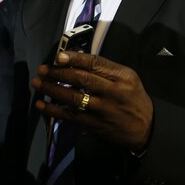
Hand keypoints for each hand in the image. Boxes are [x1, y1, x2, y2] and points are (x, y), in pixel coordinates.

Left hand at [32, 51, 152, 149]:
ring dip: (52, 90)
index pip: (95, 63)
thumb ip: (105, 69)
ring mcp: (104, 110)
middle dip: (59, 73)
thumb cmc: (133, 97)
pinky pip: (72, 116)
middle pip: (82, 79)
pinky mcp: (96, 125)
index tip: (58, 56)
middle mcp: (113, 92)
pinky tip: (41, 104)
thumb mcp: (128, 78)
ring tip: (37, 83)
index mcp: (122, 76)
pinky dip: (54, 111)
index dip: (75, 59)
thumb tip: (75, 58)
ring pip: (74, 98)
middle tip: (42, 69)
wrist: (147, 128)